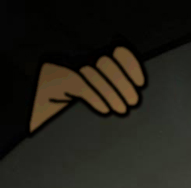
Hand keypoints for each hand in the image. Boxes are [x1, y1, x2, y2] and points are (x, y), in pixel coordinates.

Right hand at [29, 46, 145, 133]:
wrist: (42, 125)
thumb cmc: (73, 118)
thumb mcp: (97, 102)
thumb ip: (115, 95)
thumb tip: (138, 99)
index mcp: (91, 60)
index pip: (113, 53)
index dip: (129, 64)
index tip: (142, 83)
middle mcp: (77, 59)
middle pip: (104, 61)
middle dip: (122, 82)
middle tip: (133, 102)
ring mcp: (63, 67)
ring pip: (91, 71)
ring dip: (111, 92)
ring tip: (122, 110)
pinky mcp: (51, 79)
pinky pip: (77, 82)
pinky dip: (94, 96)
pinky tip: (105, 109)